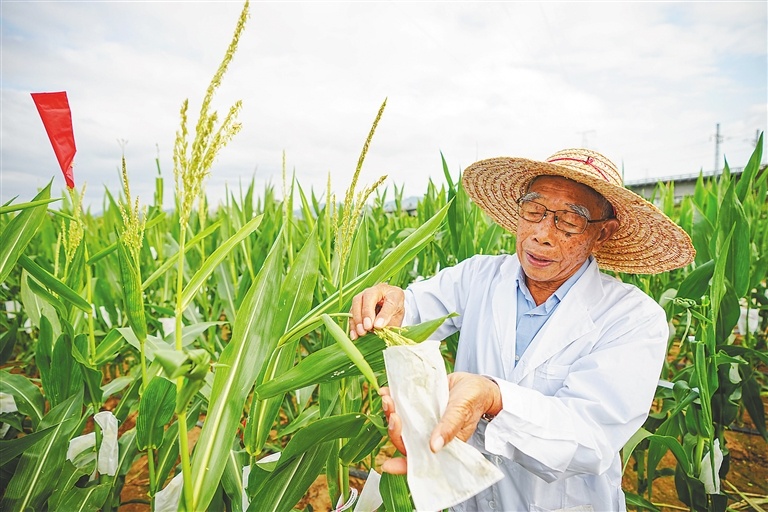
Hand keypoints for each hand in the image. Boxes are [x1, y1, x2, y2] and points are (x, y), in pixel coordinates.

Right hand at [349, 283, 404, 339]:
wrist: (391, 310)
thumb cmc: (395, 314)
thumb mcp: (397, 319)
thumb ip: (389, 322)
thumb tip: (377, 327)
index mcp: (394, 293)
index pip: (390, 301)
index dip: (384, 314)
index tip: (379, 326)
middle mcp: (379, 290)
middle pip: (369, 296)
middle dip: (367, 313)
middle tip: (367, 327)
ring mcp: (366, 294)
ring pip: (357, 302)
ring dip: (357, 318)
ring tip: (361, 332)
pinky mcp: (357, 302)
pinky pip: (352, 311)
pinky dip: (352, 323)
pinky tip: (354, 334)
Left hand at [378, 373, 502, 474]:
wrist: (473, 383)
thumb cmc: (473, 401)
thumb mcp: (462, 412)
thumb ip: (449, 428)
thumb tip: (434, 448)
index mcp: (440, 443)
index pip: (419, 459)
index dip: (402, 465)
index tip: (387, 466)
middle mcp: (427, 434)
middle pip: (404, 439)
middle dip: (394, 430)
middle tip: (394, 415)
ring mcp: (420, 419)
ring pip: (400, 423)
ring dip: (390, 412)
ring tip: (387, 399)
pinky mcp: (417, 404)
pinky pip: (401, 405)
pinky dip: (391, 397)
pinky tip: (385, 390)